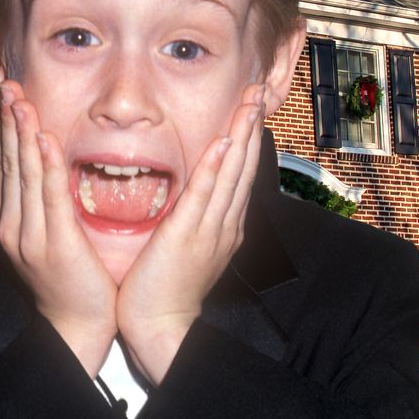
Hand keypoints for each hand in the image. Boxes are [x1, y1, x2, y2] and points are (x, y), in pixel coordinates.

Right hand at [0, 80, 116, 376]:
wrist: (76, 327)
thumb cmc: (69, 282)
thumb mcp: (47, 237)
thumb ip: (42, 204)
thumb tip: (42, 168)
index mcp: (9, 222)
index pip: (5, 165)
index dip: (5, 128)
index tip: (7, 96)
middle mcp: (12, 225)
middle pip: (9, 162)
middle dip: (8, 121)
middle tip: (7, 84)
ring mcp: (30, 235)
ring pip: (25, 173)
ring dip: (23, 133)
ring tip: (21, 100)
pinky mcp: (54, 243)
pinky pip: (50, 196)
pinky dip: (47, 166)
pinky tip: (46, 140)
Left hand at [117, 84, 264, 384]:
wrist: (161, 327)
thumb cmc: (164, 291)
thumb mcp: (185, 249)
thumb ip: (192, 221)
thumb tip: (192, 197)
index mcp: (223, 227)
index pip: (239, 174)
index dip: (246, 139)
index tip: (250, 109)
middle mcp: (224, 224)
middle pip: (243, 167)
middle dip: (251, 127)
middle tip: (257, 91)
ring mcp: (210, 230)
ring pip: (232, 174)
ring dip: (241, 136)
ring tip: (249, 103)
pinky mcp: (189, 236)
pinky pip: (206, 195)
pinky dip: (218, 168)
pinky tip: (225, 143)